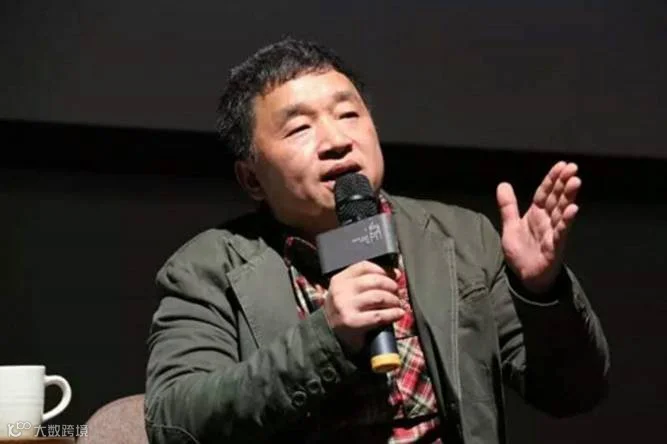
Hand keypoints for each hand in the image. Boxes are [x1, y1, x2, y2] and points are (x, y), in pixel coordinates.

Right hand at [324, 261, 404, 353]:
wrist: (328, 335)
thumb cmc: (343, 312)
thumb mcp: (346, 291)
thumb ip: (364, 281)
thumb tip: (394, 273)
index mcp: (339, 280)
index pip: (364, 267)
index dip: (383, 270)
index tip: (394, 275)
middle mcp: (341, 291)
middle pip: (375, 280)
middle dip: (391, 286)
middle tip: (396, 292)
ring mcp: (346, 306)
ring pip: (379, 296)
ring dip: (393, 300)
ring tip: (397, 304)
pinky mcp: (353, 322)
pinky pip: (379, 315)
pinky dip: (393, 314)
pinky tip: (398, 314)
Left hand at [496, 161, 580, 292]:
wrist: (525, 277)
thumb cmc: (522, 252)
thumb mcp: (510, 226)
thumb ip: (508, 206)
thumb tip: (503, 184)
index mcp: (536, 214)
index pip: (544, 193)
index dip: (552, 179)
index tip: (561, 165)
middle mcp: (547, 221)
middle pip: (556, 198)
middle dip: (564, 183)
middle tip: (572, 167)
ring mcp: (553, 233)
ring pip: (561, 211)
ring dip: (569, 197)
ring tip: (575, 182)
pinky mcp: (554, 247)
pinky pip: (561, 232)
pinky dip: (566, 221)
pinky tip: (573, 209)